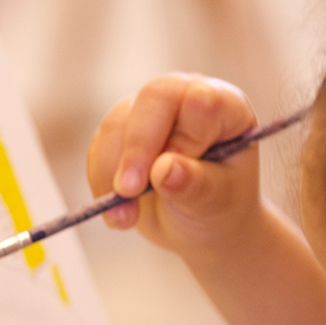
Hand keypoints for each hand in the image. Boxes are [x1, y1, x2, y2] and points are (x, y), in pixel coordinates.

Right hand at [87, 74, 261, 260]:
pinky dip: (101, 181)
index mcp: (226, 107)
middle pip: (154, 99)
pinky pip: (99, 146)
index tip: (169, 177)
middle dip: (137, 148)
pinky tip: (120, 215)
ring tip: (125, 219)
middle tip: (128, 192)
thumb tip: (163, 170)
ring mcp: (151, 110)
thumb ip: (195, 185)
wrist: (198, 227)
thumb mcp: (216, 204)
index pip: (200, 102)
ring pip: (117, 123)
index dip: (182, 138)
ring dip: (112, 173)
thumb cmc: (219, 209)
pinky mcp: (120, 129)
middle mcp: (187, 98)